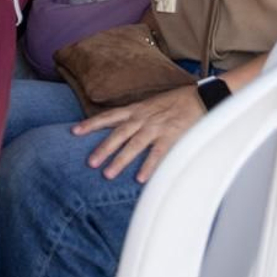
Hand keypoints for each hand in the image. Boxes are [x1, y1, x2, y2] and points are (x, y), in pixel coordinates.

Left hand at [72, 85, 204, 182]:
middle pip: (118, 133)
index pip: (109, 116)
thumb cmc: (176, 102)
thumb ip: (136, 117)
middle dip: (102, 148)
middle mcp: (143, 118)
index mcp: (137, 110)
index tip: (74, 131)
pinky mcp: (172, 136)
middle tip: (89, 163)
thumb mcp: (151, 105)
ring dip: (120, 159)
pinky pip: (158, 153)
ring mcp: (157, 127)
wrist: (202, 97)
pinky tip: (140, 179)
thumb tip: (121, 129)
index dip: (91, 123)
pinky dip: (149, 166)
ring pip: (134, 144)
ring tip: (107, 174)